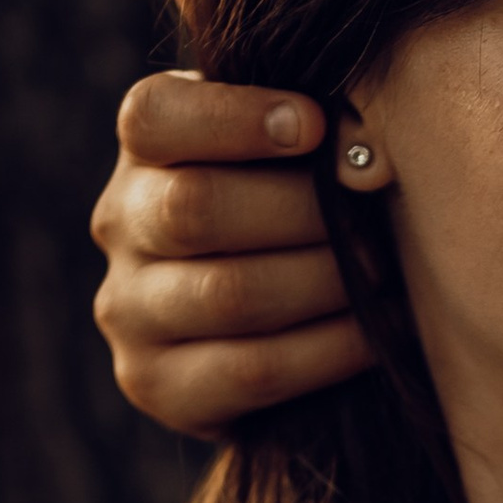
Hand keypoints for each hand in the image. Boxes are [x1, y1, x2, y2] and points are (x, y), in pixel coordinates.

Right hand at [91, 69, 373, 433]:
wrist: (261, 328)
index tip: (315, 124)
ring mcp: (129, 312)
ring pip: (228, 294)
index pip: (152, 118)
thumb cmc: (290, 208)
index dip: (233, 117)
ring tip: (382, 271)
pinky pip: (253, 369)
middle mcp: (119, 226)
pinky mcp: (157, 385)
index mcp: (143, 151)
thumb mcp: (284, 151)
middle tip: (372, 212)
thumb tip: (360, 142)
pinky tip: (373, 330)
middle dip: (301, 209)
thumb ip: (306, 126)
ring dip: (324, 281)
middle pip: (192, 208)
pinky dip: (328, 348)